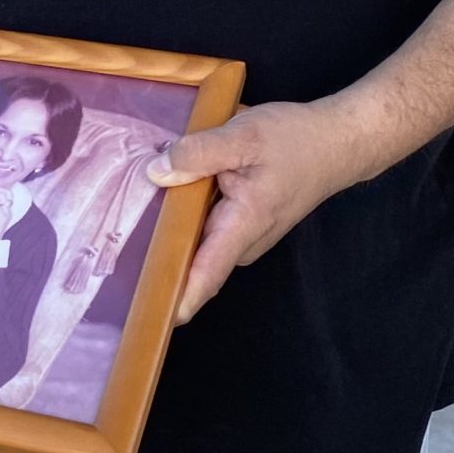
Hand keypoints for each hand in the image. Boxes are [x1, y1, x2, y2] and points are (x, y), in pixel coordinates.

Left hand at [145, 97, 391, 324]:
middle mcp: (242, 243)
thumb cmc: (295, 140)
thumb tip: (156, 173)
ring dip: (169, 232)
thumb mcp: (244, 134)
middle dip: (156, 256)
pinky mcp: (242, 226)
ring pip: (196, 244)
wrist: (336, 143)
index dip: (174, 301)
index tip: (145, 317)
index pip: (205, 277)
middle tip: (116, 245)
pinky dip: (185, 217)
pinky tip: (166, 193)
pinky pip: (205, 230)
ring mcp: (243, 238)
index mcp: (243, 226)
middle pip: (190, 262)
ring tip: (130, 214)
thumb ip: (199, 153)